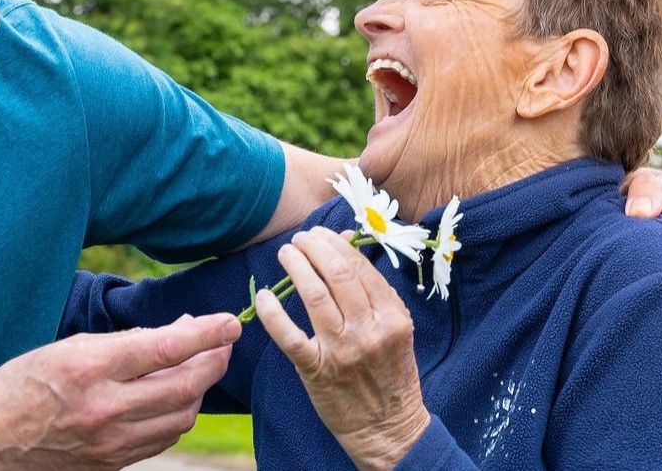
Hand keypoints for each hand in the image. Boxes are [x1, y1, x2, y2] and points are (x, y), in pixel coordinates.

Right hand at [0, 314, 239, 469]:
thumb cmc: (20, 385)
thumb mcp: (65, 347)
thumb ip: (122, 343)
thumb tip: (173, 334)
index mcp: (91, 368)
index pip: (167, 348)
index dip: (207, 333)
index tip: (229, 322)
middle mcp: (105, 408)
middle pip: (186, 386)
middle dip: (214, 361)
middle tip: (223, 343)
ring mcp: (111, 443)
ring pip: (181, 417)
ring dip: (199, 390)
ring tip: (200, 367)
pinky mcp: (112, 465)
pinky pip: (162, 439)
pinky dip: (177, 415)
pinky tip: (176, 398)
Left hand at [254, 228, 429, 470]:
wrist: (387, 427)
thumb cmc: (390, 373)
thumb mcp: (396, 329)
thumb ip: (375, 291)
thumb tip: (347, 244)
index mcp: (392, 317)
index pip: (360, 267)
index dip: (336, 244)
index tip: (321, 234)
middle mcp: (369, 330)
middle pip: (337, 274)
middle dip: (314, 248)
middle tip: (300, 239)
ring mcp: (342, 351)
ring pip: (315, 296)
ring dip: (296, 267)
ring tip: (286, 254)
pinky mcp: (317, 370)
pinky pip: (290, 335)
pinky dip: (273, 313)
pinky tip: (265, 297)